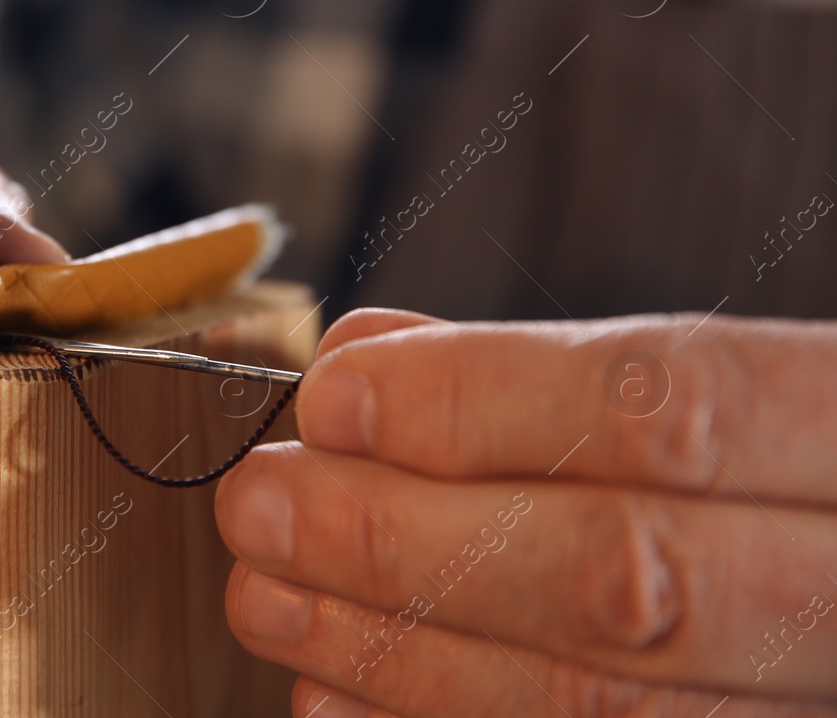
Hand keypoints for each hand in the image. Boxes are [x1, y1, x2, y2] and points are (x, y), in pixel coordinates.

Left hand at [216, 308, 836, 716]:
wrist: (832, 573)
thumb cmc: (762, 462)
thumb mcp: (704, 386)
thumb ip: (541, 372)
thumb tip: (362, 357)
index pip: (669, 413)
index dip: (479, 403)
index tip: (330, 396)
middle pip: (625, 577)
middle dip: (405, 540)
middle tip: (260, 506)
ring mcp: (816, 706)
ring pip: (603, 702)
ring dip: (396, 651)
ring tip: (268, 597)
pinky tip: (335, 696)